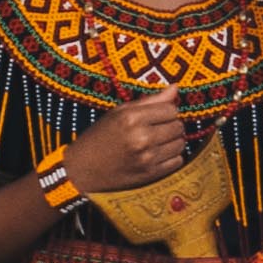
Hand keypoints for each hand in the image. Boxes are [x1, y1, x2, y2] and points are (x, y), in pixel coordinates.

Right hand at [68, 89, 189, 196]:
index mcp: (132, 118)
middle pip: (178, 126)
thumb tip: (175, 88)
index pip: (171, 109)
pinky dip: (171, 157)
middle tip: (155, 129)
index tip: (156, 115)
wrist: (82, 169)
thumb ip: (150, 100)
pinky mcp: (150, 174)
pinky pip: (177, 161)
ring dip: (172, 142)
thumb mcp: (119, 112)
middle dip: (170, 126)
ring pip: (180, 144)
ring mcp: (147, 158)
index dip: (165, 111)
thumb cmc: (100, 137)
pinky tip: (157, 155)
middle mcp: (141, 138)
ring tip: (156, 142)